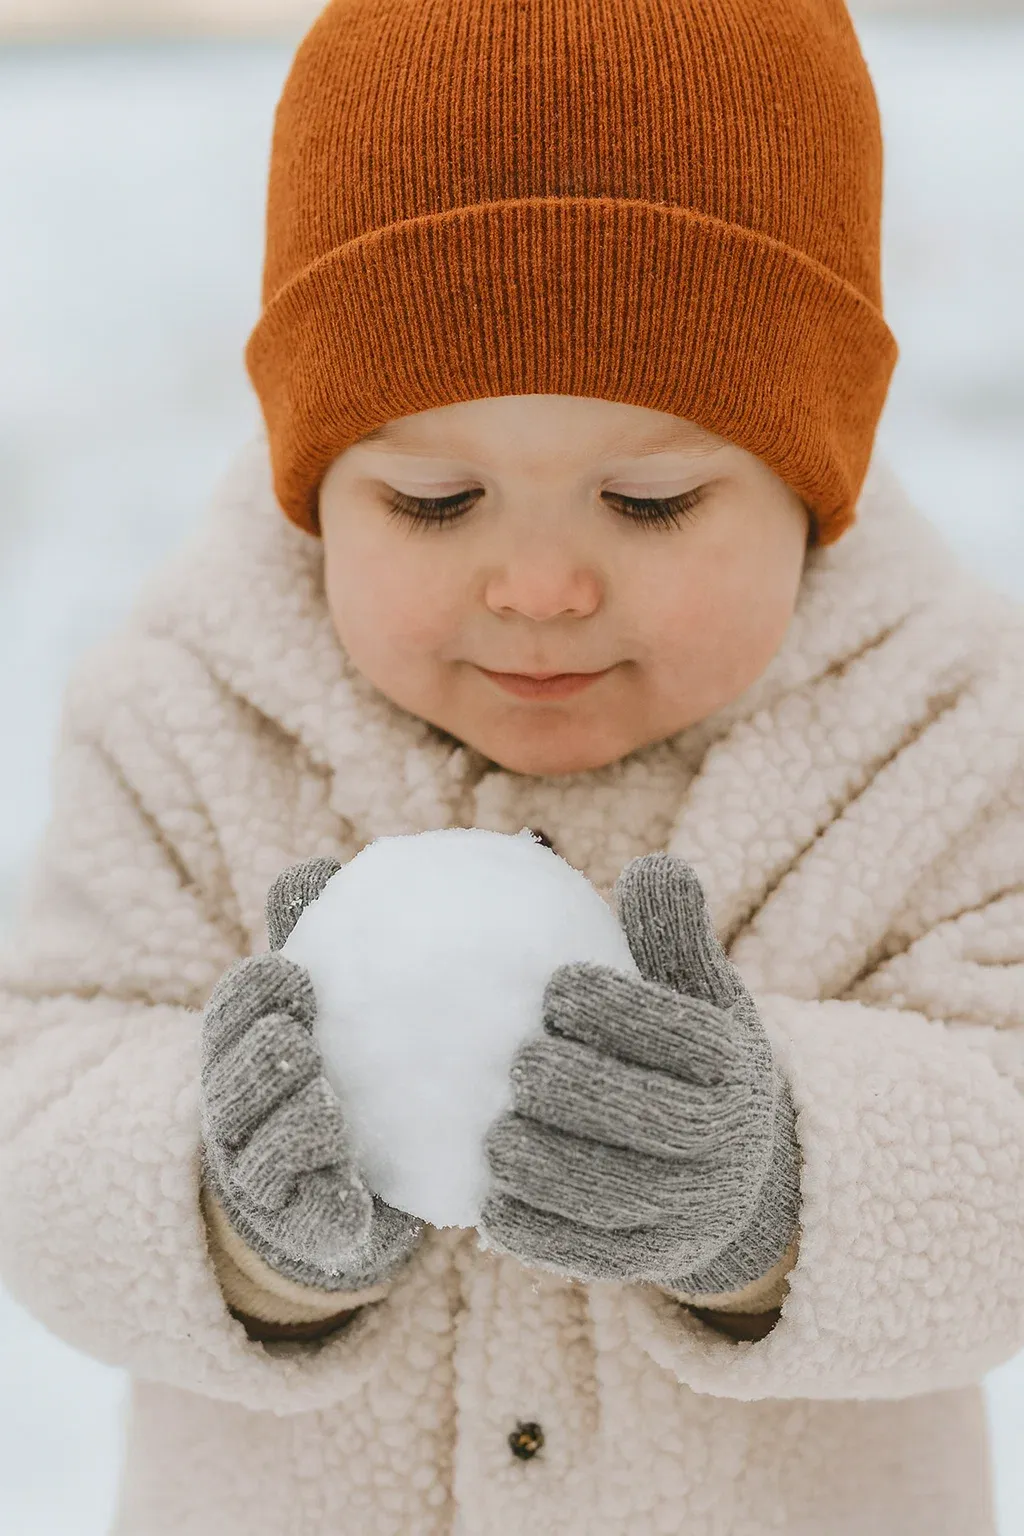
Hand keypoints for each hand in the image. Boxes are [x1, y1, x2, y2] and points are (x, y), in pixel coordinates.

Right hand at [199, 857, 423, 1292]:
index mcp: (245, 1044)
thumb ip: (320, 934)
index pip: (232, 1012)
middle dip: (260, 1058)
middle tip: (299, 1038)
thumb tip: (318, 863)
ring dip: (294, 1124)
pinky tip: (354, 1205)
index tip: (294, 976)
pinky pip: (309, 1217)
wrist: (346, 1177)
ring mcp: (265, 1173)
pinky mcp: (302, 1224)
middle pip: (234, 1080)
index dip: (254, 994)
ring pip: (265, 1150)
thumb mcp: (326, 999)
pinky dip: (329, 1208)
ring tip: (325, 1103)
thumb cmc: (332, 1063)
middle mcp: (241, 1108)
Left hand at [479, 853, 800, 1295]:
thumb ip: (674, 933)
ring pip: (612, 1192)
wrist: (737, 1173)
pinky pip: (589, 1251)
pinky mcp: (651, 1259)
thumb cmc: (690, 1058)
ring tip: (495, 1137)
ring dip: (544, 1164)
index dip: (612, 1008)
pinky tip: (493, 1197)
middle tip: (521, 1066)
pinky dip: (536, 1228)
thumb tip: (651, 866)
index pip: (677, 1034)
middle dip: (573, 1089)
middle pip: (645, 1118)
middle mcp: (725, 1142)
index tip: (557, 989)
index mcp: (735, 1064)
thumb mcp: (700, 991)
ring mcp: (690, 1208)